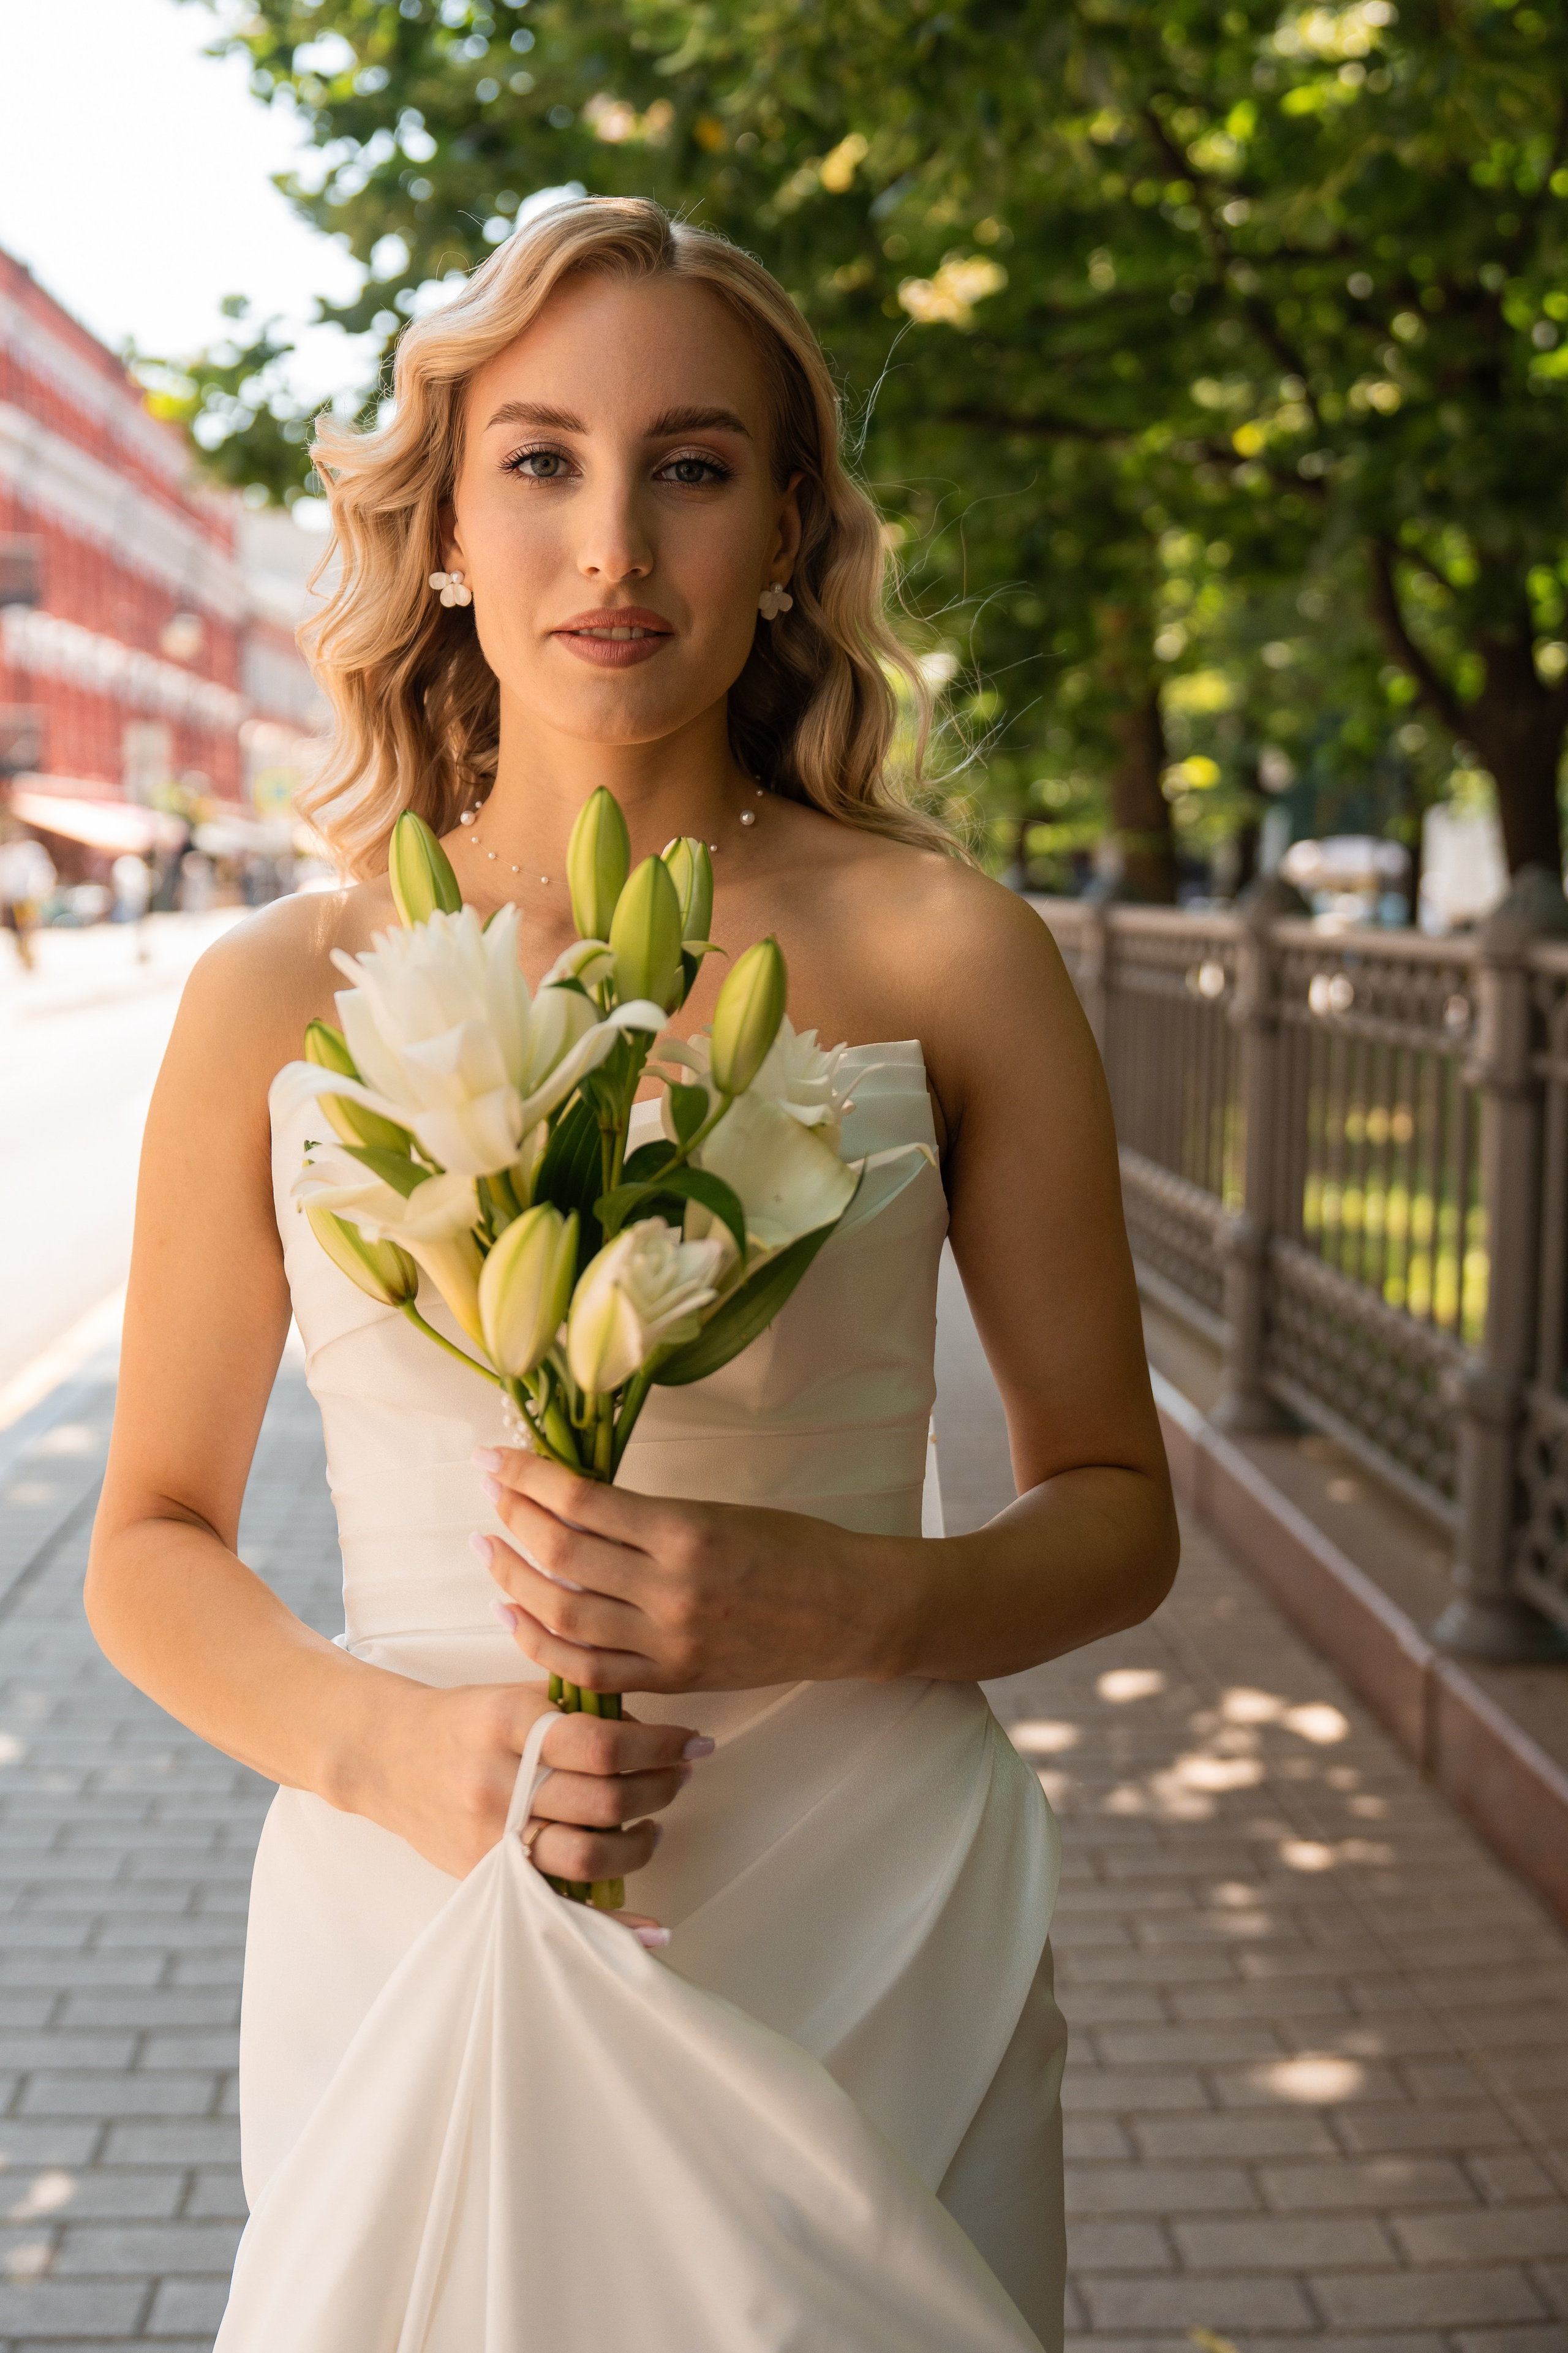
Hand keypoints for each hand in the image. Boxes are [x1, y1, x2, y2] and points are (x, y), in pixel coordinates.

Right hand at [352, 1675, 710, 1922]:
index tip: (693, 1742)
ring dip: (640, 1844)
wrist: (384, 1755)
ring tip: (653, 1824)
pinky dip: (610, 1923)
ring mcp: (490, 1835)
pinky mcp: (486, 1874)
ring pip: (586, 1857)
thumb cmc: (463, 1720)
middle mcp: (500, 1781)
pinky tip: (653, 1930)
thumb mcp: (515, 1695)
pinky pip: (557, 1903)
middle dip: (660, 1789)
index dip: (660, 1745)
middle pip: (602, 1801)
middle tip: (681, 1776)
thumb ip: (577, 1710)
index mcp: (510, 1723)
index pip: (602, 1742)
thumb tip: (650, 1736)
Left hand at [469, 1448, 914, 1692]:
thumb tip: (571, 1501)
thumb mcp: (719, 1510)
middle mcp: (671, 1590)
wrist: (850, 1611)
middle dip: (512, 1520)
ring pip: (563, 1618)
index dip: (526, 1477)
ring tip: (490, 1551)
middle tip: (489, 1495)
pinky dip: (542, 1646)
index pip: (580, 1502)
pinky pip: (589, 1671)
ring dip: (514, 1581)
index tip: (493, 1457)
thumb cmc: (794, 1547)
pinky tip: (515, 1617)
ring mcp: (669, 1643)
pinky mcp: (673, 1679)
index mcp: (686, 1532)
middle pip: (561, 1557)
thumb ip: (647, 1515)